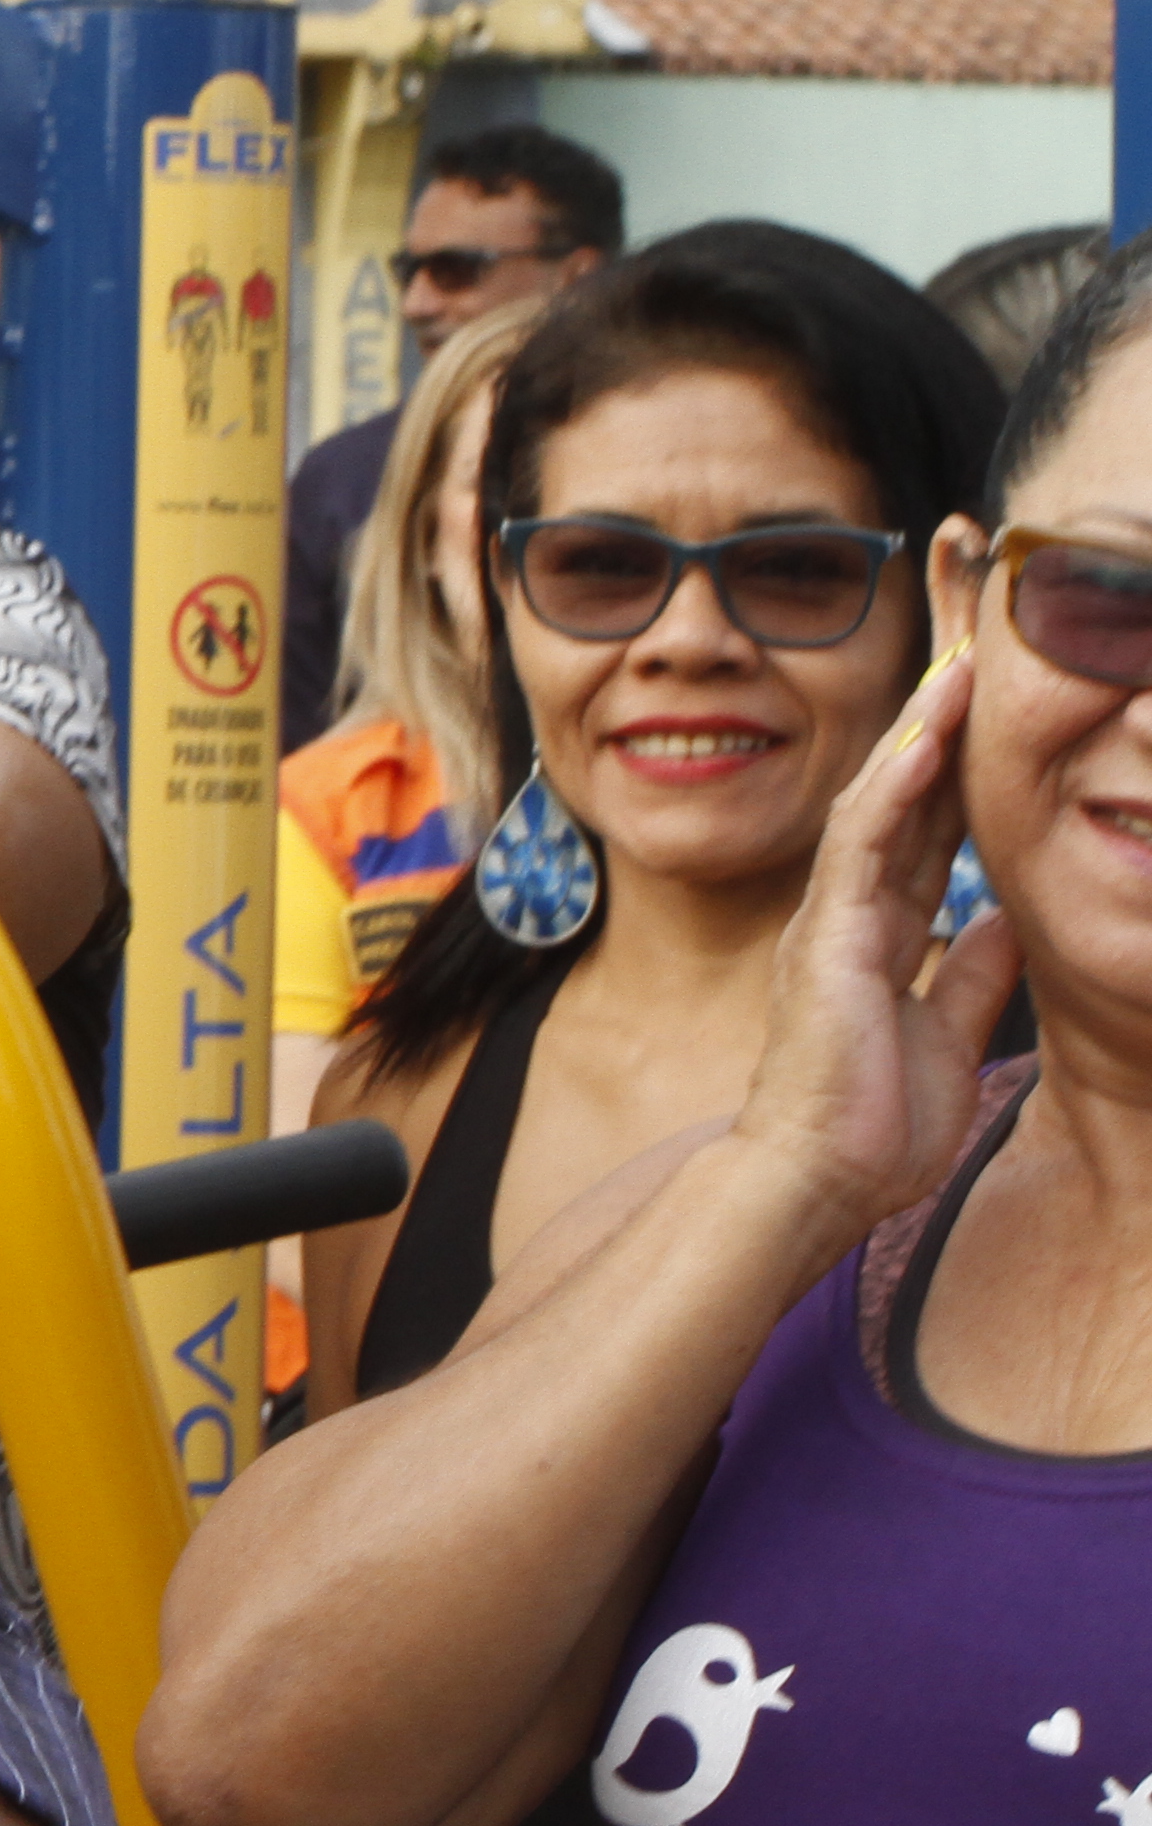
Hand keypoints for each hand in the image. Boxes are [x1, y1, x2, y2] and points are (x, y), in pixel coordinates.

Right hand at [726, 643, 1024, 1244]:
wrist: (816, 1183)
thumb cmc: (870, 1127)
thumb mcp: (950, 1035)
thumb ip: (971, 971)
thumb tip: (1009, 918)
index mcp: (881, 934)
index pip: (929, 830)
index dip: (962, 768)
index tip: (998, 704)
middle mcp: (851, 912)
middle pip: (905, 796)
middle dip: (940, 721)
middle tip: (975, 643)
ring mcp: (832, 918)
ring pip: (883, 800)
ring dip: (925, 727)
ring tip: (965, 657)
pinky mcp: (827, 936)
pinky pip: (864, 842)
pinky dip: (899, 783)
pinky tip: (930, 732)